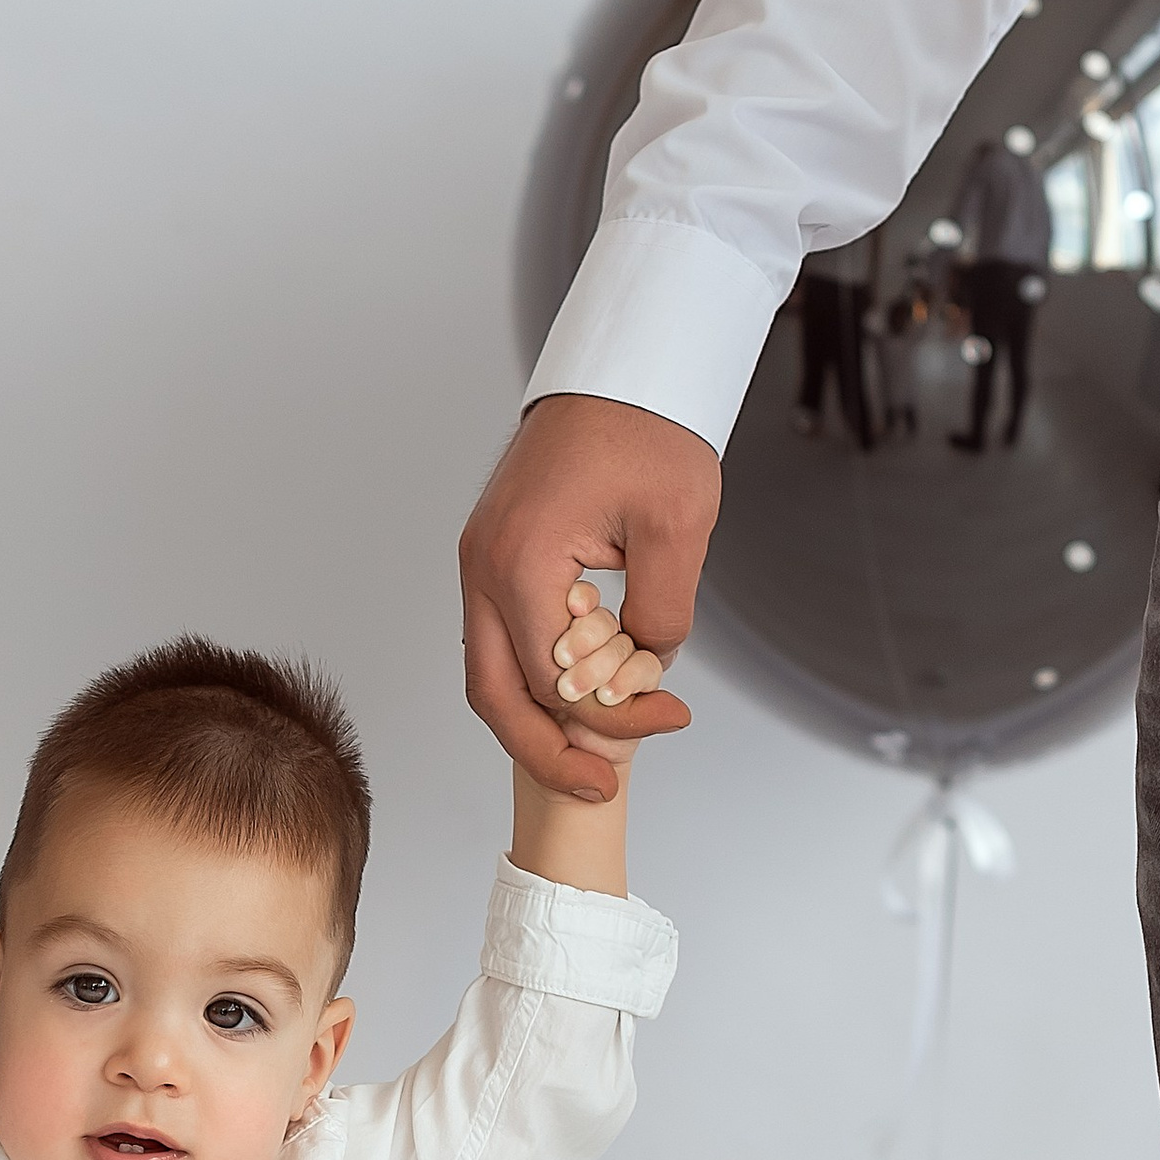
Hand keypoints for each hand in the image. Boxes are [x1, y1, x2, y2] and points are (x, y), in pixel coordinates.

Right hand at [459, 392, 713, 801]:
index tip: (668, 720)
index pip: (553, 678)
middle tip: (600, 787)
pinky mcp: (494, 559)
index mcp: (521, 560)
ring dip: (535, 724)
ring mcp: (480, 564)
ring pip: (488, 675)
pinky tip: (579, 702)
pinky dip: (533, 683)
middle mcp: (484, 568)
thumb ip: (662, 614)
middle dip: (547, 752)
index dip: (610, 718)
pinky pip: (499, 642)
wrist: (619, 372)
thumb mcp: (678, 527)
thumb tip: (646, 676)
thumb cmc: (646, 430)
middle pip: (494, 695)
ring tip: (590, 760)